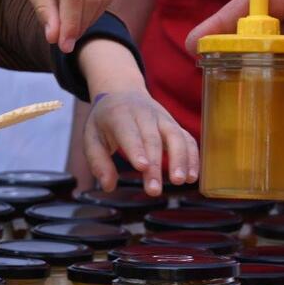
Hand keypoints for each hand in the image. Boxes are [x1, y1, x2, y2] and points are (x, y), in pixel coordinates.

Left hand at [83, 91, 198, 195]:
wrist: (122, 93)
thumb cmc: (105, 120)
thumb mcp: (91, 136)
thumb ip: (98, 161)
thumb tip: (108, 186)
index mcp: (119, 114)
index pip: (128, 132)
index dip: (136, 149)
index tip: (142, 167)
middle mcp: (143, 114)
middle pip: (152, 139)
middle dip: (155, 166)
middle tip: (154, 191)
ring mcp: (162, 118)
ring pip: (175, 136)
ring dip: (180, 159)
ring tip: (179, 182)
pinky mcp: (174, 125)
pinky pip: (187, 139)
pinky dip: (192, 157)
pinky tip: (192, 176)